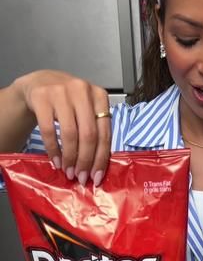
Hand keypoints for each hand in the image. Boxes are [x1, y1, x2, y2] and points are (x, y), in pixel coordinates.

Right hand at [13, 70, 110, 184]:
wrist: (40, 82)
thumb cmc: (69, 101)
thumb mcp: (87, 109)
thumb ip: (95, 130)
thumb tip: (97, 168)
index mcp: (99, 96)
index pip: (104, 133)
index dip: (101, 159)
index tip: (96, 177)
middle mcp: (82, 91)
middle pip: (88, 135)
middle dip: (85, 161)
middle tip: (81, 178)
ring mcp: (61, 92)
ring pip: (70, 134)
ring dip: (70, 158)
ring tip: (68, 172)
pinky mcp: (42, 97)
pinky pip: (49, 131)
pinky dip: (53, 150)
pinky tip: (56, 161)